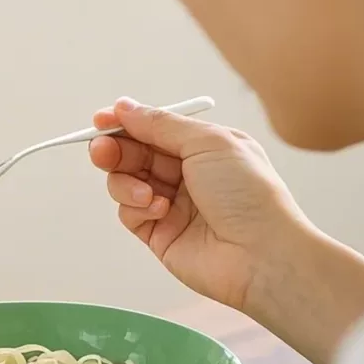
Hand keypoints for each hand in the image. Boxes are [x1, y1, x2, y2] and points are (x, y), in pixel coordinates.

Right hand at [89, 98, 306, 312]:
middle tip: (102, 151)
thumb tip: (124, 107)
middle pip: (134, 153)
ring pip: (125, 181)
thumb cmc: (249, 194)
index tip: (101, 120)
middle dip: (115, 149)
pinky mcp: (159, 234)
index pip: (153, 128)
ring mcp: (171, 204)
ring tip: (146, 193)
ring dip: (126, 181)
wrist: (262, 255)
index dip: (126, 123)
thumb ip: (160, 124)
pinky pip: (129, 212)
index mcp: (203, 147)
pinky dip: (136, 207)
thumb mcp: (207, 142)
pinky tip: (159, 211)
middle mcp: (186, 174)